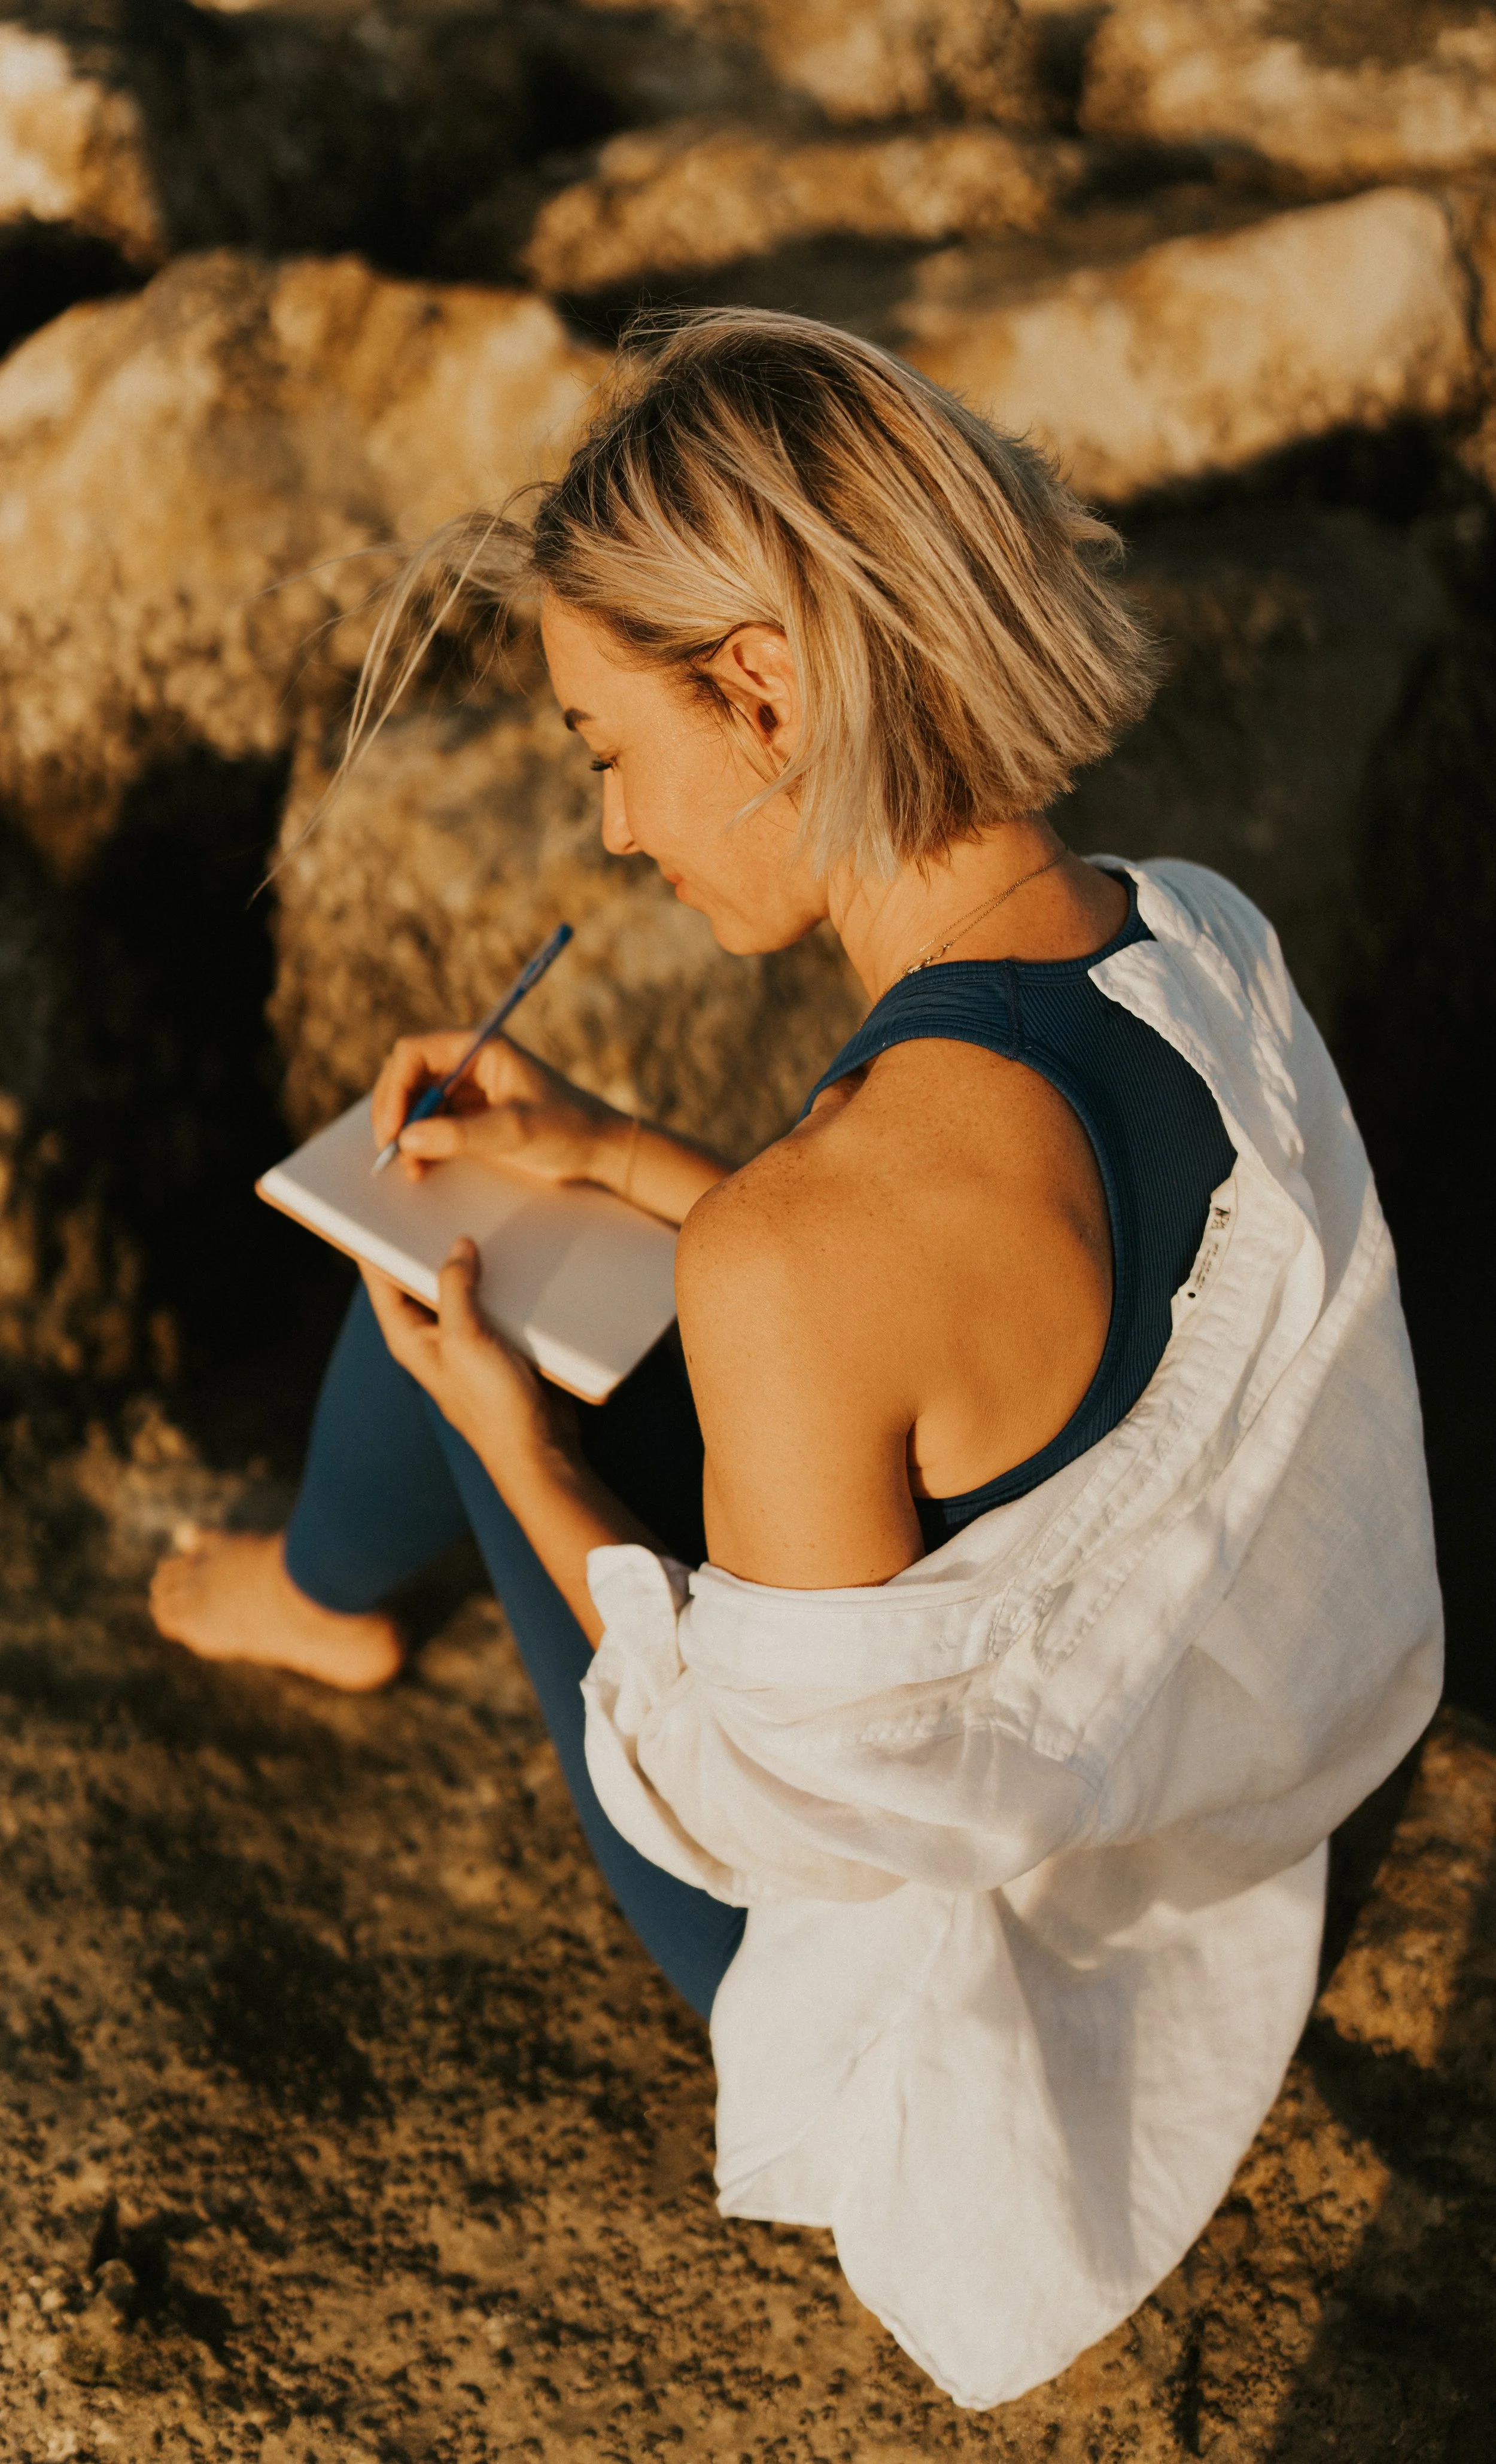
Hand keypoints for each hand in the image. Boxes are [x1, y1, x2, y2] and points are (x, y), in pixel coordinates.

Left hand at [360, 1243, 658, 1644]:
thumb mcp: (467, 1338)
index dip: (374, 1244)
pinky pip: (490, 1302)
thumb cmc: (492, 1403)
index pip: (380, 1281)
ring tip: (475, 1216)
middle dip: (425, 1244)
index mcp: (409, 1337)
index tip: (375, 1205)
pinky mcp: (497, 1345)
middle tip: (433, 1199)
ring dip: (467, 1261)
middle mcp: (431, 1337)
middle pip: (418, 1280)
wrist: (539, 1447)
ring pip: (458, 1288)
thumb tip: (456, 1245)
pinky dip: (496, 1280)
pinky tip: (512, 1254)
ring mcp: (464, 1342)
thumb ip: (456, 1289)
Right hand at [372, 1030, 623, 1187]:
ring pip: (416, 1103)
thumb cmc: (566, 1127)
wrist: (598, 1148)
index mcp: (479, 1047)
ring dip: (406, 1132)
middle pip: (408, 1077)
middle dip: (395, 1112)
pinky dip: (421, 1143)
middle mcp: (468, 1062)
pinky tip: (420, 1167)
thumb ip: (461, 1135)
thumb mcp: (515, 1131)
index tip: (392, 1129)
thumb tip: (408, 1139)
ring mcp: (467, 1088)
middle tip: (390, 1151)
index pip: (415, 1054)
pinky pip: (431, 1123)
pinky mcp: (470, 1114)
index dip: (395, 1089)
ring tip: (409, 1166)